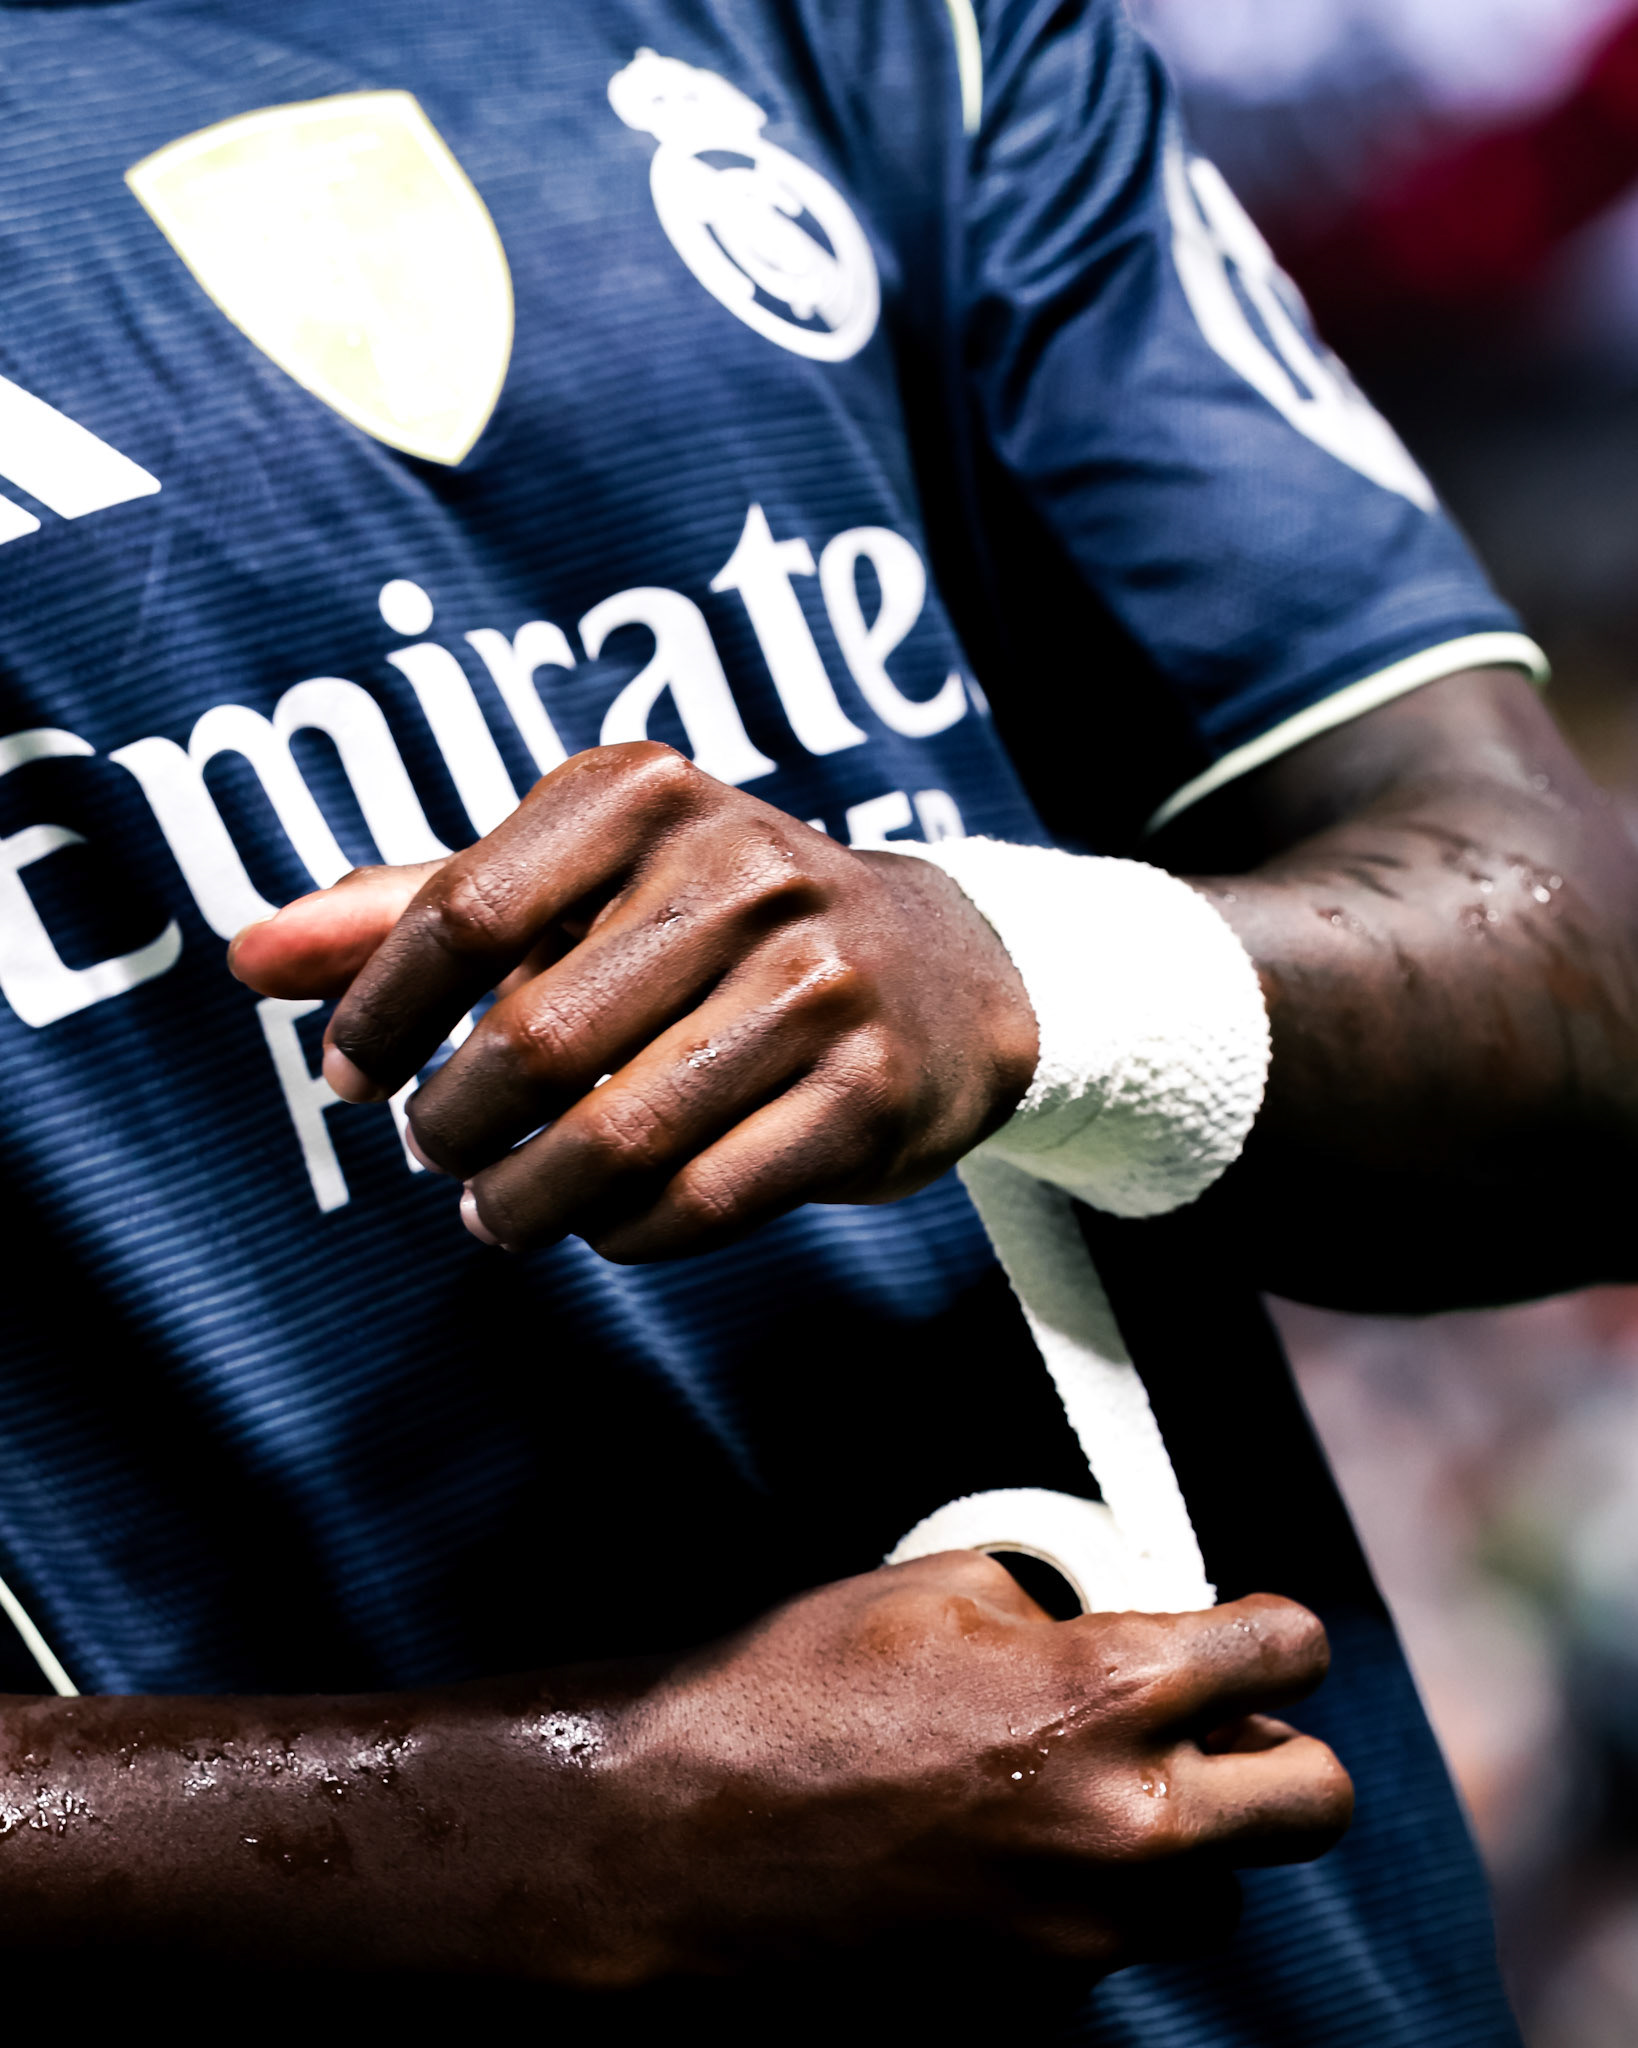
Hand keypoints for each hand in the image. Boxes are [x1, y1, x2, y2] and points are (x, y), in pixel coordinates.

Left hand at [230, 743, 1038, 1259]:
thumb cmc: (711, 925)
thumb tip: (247, 959)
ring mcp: (817, 984)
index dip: (377, 1016)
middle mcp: (742, 871)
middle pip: (530, 1040)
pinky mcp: (869, 1093)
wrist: (941, 972)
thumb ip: (411, 912)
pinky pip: (703, 1199)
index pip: (458, 914)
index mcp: (645, 793)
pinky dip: (626, 1234)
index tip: (353, 1078)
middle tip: (440, 1154)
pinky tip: (604, 1226)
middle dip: (453, 1127)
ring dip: (527, 1200)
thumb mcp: (574, 884)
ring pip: (616, 1135)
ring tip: (499, 1210)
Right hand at [601, 1554, 1350, 1976]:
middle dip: (1276, 1750)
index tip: (1248, 1631)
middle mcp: (1131, 1825)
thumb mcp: (938, 1586)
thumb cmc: (795, 1692)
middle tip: (1211, 1725)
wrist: (680, 1839)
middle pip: (1316, 1799)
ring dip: (1180, 1838)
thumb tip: (1118, 1617)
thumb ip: (1064, 1602)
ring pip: (1219, 1886)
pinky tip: (999, 1853)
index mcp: (1112, 1693)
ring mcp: (1091, 1930)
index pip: (1291, 1648)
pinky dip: (1090, 1897)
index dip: (1272, 1627)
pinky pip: (1118, 1940)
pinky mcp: (1040, 1999)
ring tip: (1076, 1794)